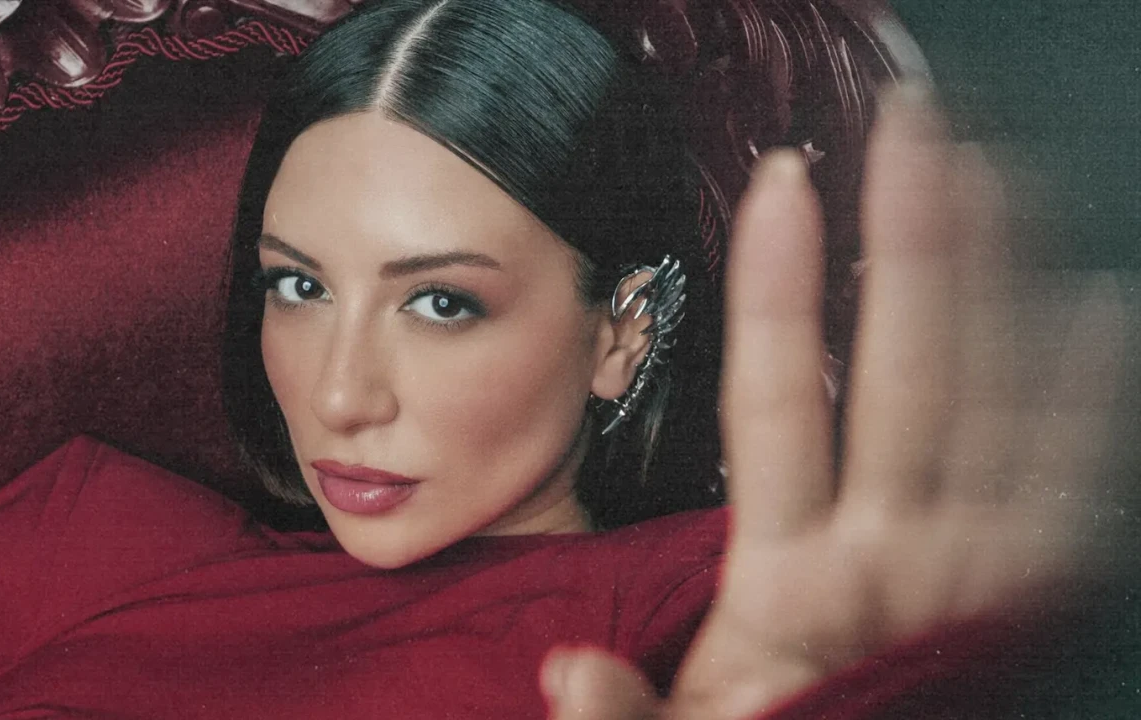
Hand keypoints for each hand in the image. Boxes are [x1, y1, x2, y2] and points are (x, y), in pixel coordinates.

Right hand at [541, 83, 1137, 719]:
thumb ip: (630, 714)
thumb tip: (569, 671)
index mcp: (788, 585)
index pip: (774, 404)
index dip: (776, 287)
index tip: (782, 189)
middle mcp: (888, 562)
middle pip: (904, 375)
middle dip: (906, 242)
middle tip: (909, 139)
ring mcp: (970, 570)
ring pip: (990, 403)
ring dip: (992, 281)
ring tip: (988, 177)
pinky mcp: (1027, 586)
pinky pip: (1064, 474)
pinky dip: (1081, 389)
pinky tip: (1091, 308)